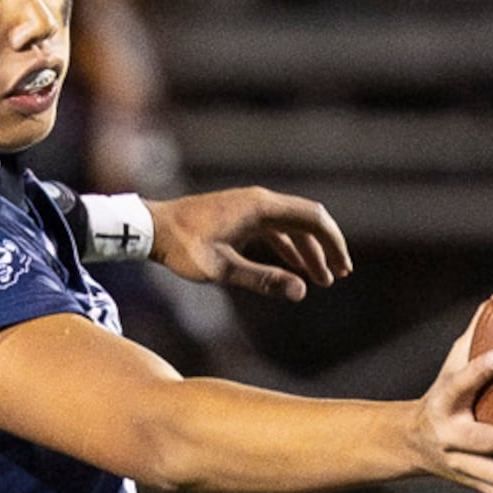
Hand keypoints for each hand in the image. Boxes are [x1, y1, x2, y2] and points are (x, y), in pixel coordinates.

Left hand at [147, 187, 350, 302]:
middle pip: (307, 221)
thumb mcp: (221, 269)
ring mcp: (249, 207)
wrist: (149, 229)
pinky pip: (274, 230)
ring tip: (322, 279)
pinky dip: (288, 248)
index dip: (333, 242)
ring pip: (291, 227)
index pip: (313, 218)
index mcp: (260, 207)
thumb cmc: (181, 248)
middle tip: (338, 276)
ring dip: (308, 251)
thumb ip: (262, 280)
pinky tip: (296, 269)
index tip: (342, 267)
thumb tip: (301, 291)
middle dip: (325, 248)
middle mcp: (259, 201)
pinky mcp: (239, 217)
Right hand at [404, 331, 492, 492]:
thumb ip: (475, 340)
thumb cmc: (442, 395)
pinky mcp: (476, 485)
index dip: (475, 371)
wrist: (407, 444)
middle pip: (486, 442)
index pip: (457, 385)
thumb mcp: (448, 367)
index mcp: (443, 405)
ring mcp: (463, 467)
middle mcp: (451, 439)